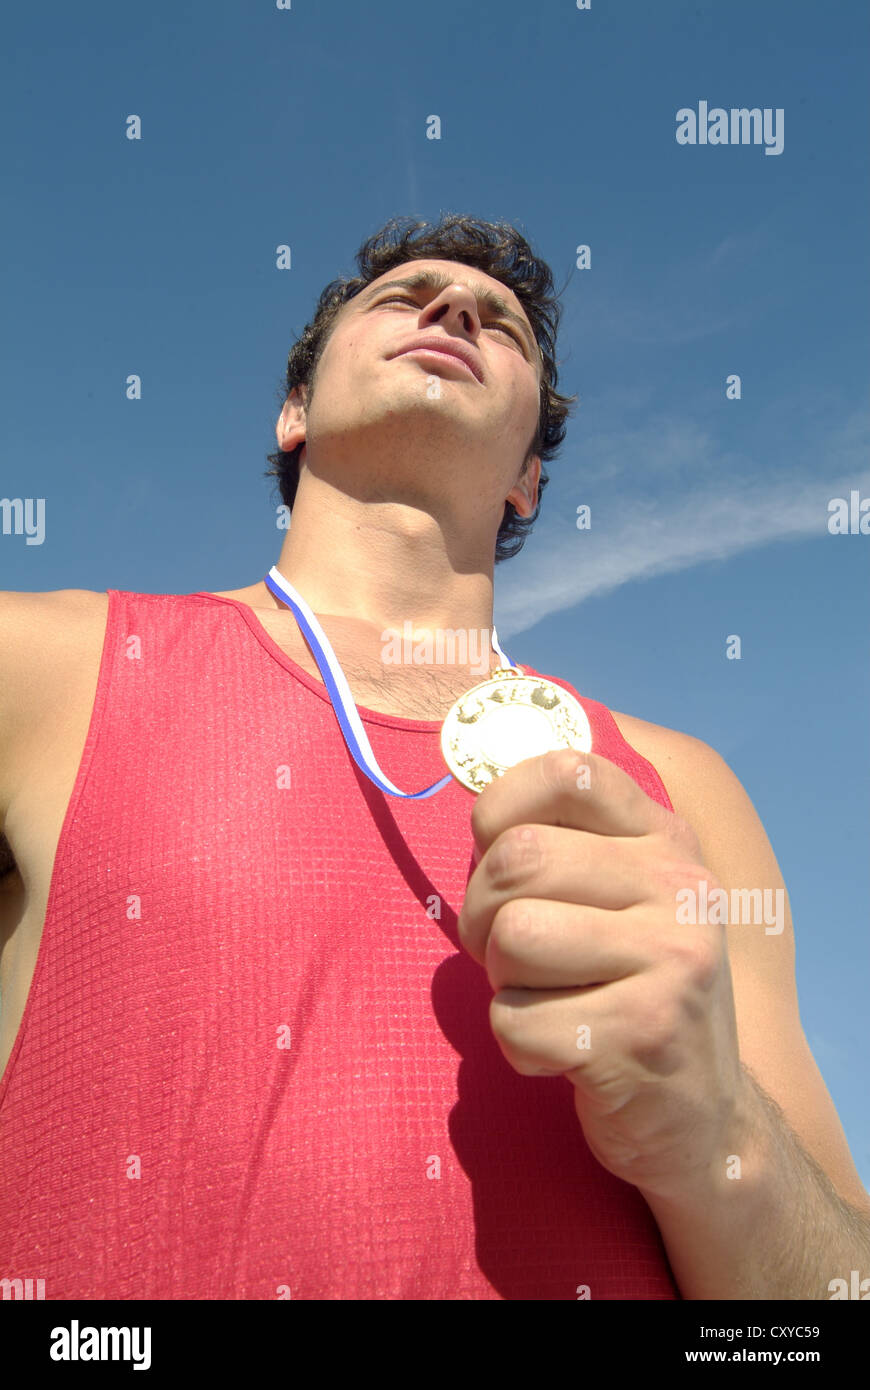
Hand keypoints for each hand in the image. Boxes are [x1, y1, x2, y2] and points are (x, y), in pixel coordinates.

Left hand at [456, 747, 748, 1200]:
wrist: (703, 1115)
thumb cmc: (629, 991)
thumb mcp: (621, 899)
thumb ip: (566, 843)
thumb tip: (476, 805)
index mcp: (665, 839)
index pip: (568, 769)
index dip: (500, 804)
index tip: (493, 851)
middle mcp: (679, 886)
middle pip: (517, 859)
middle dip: (482, 914)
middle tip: (509, 954)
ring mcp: (671, 959)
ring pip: (513, 936)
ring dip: (502, 983)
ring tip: (547, 1000)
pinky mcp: (644, 1033)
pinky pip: (516, 1021)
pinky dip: (517, 1046)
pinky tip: (563, 1053)